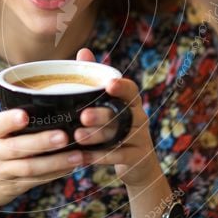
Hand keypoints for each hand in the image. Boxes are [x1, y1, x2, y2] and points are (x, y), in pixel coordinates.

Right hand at [0, 109, 84, 209]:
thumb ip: (11, 125)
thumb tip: (50, 107)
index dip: (11, 120)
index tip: (24, 115)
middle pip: (19, 147)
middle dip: (42, 142)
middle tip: (64, 136)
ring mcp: (3, 171)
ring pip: (31, 167)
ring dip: (56, 162)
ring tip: (77, 155)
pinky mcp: (12, 186)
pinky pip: (36, 180)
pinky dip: (55, 174)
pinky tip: (71, 167)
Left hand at [73, 48, 163, 188]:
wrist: (138, 166)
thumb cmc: (115, 128)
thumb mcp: (109, 106)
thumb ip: (96, 80)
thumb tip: (83, 51)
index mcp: (130, 103)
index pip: (131, 90)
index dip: (122, 87)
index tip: (109, 84)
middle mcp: (139, 118)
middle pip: (122, 115)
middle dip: (103, 115)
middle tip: (84, 115)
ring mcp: (140, 139)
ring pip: (120, 136)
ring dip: (98, 136)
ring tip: (77, 136)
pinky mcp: (137, 159)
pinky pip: (118, 157)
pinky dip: (99, 157)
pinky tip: (81, 157)